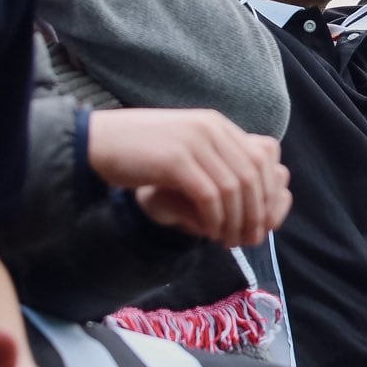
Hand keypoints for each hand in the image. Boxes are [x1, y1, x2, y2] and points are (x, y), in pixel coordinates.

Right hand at [87, 107, 291, 247]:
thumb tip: (249, 190)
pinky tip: (209, 234)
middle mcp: (211, 128)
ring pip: (234, 188)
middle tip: (249, 239)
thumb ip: (215, 161)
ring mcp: (194, 141)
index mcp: (217, 124)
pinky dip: (215, 219)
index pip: (263, 158)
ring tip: (229, 241)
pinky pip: (209, 195)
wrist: (99, 143)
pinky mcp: (175, 160)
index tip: (260, 221)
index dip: (268, 193)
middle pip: (253, 175)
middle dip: (255, 211)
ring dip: (235, 220)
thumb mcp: (186, 148)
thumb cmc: (141, 151)